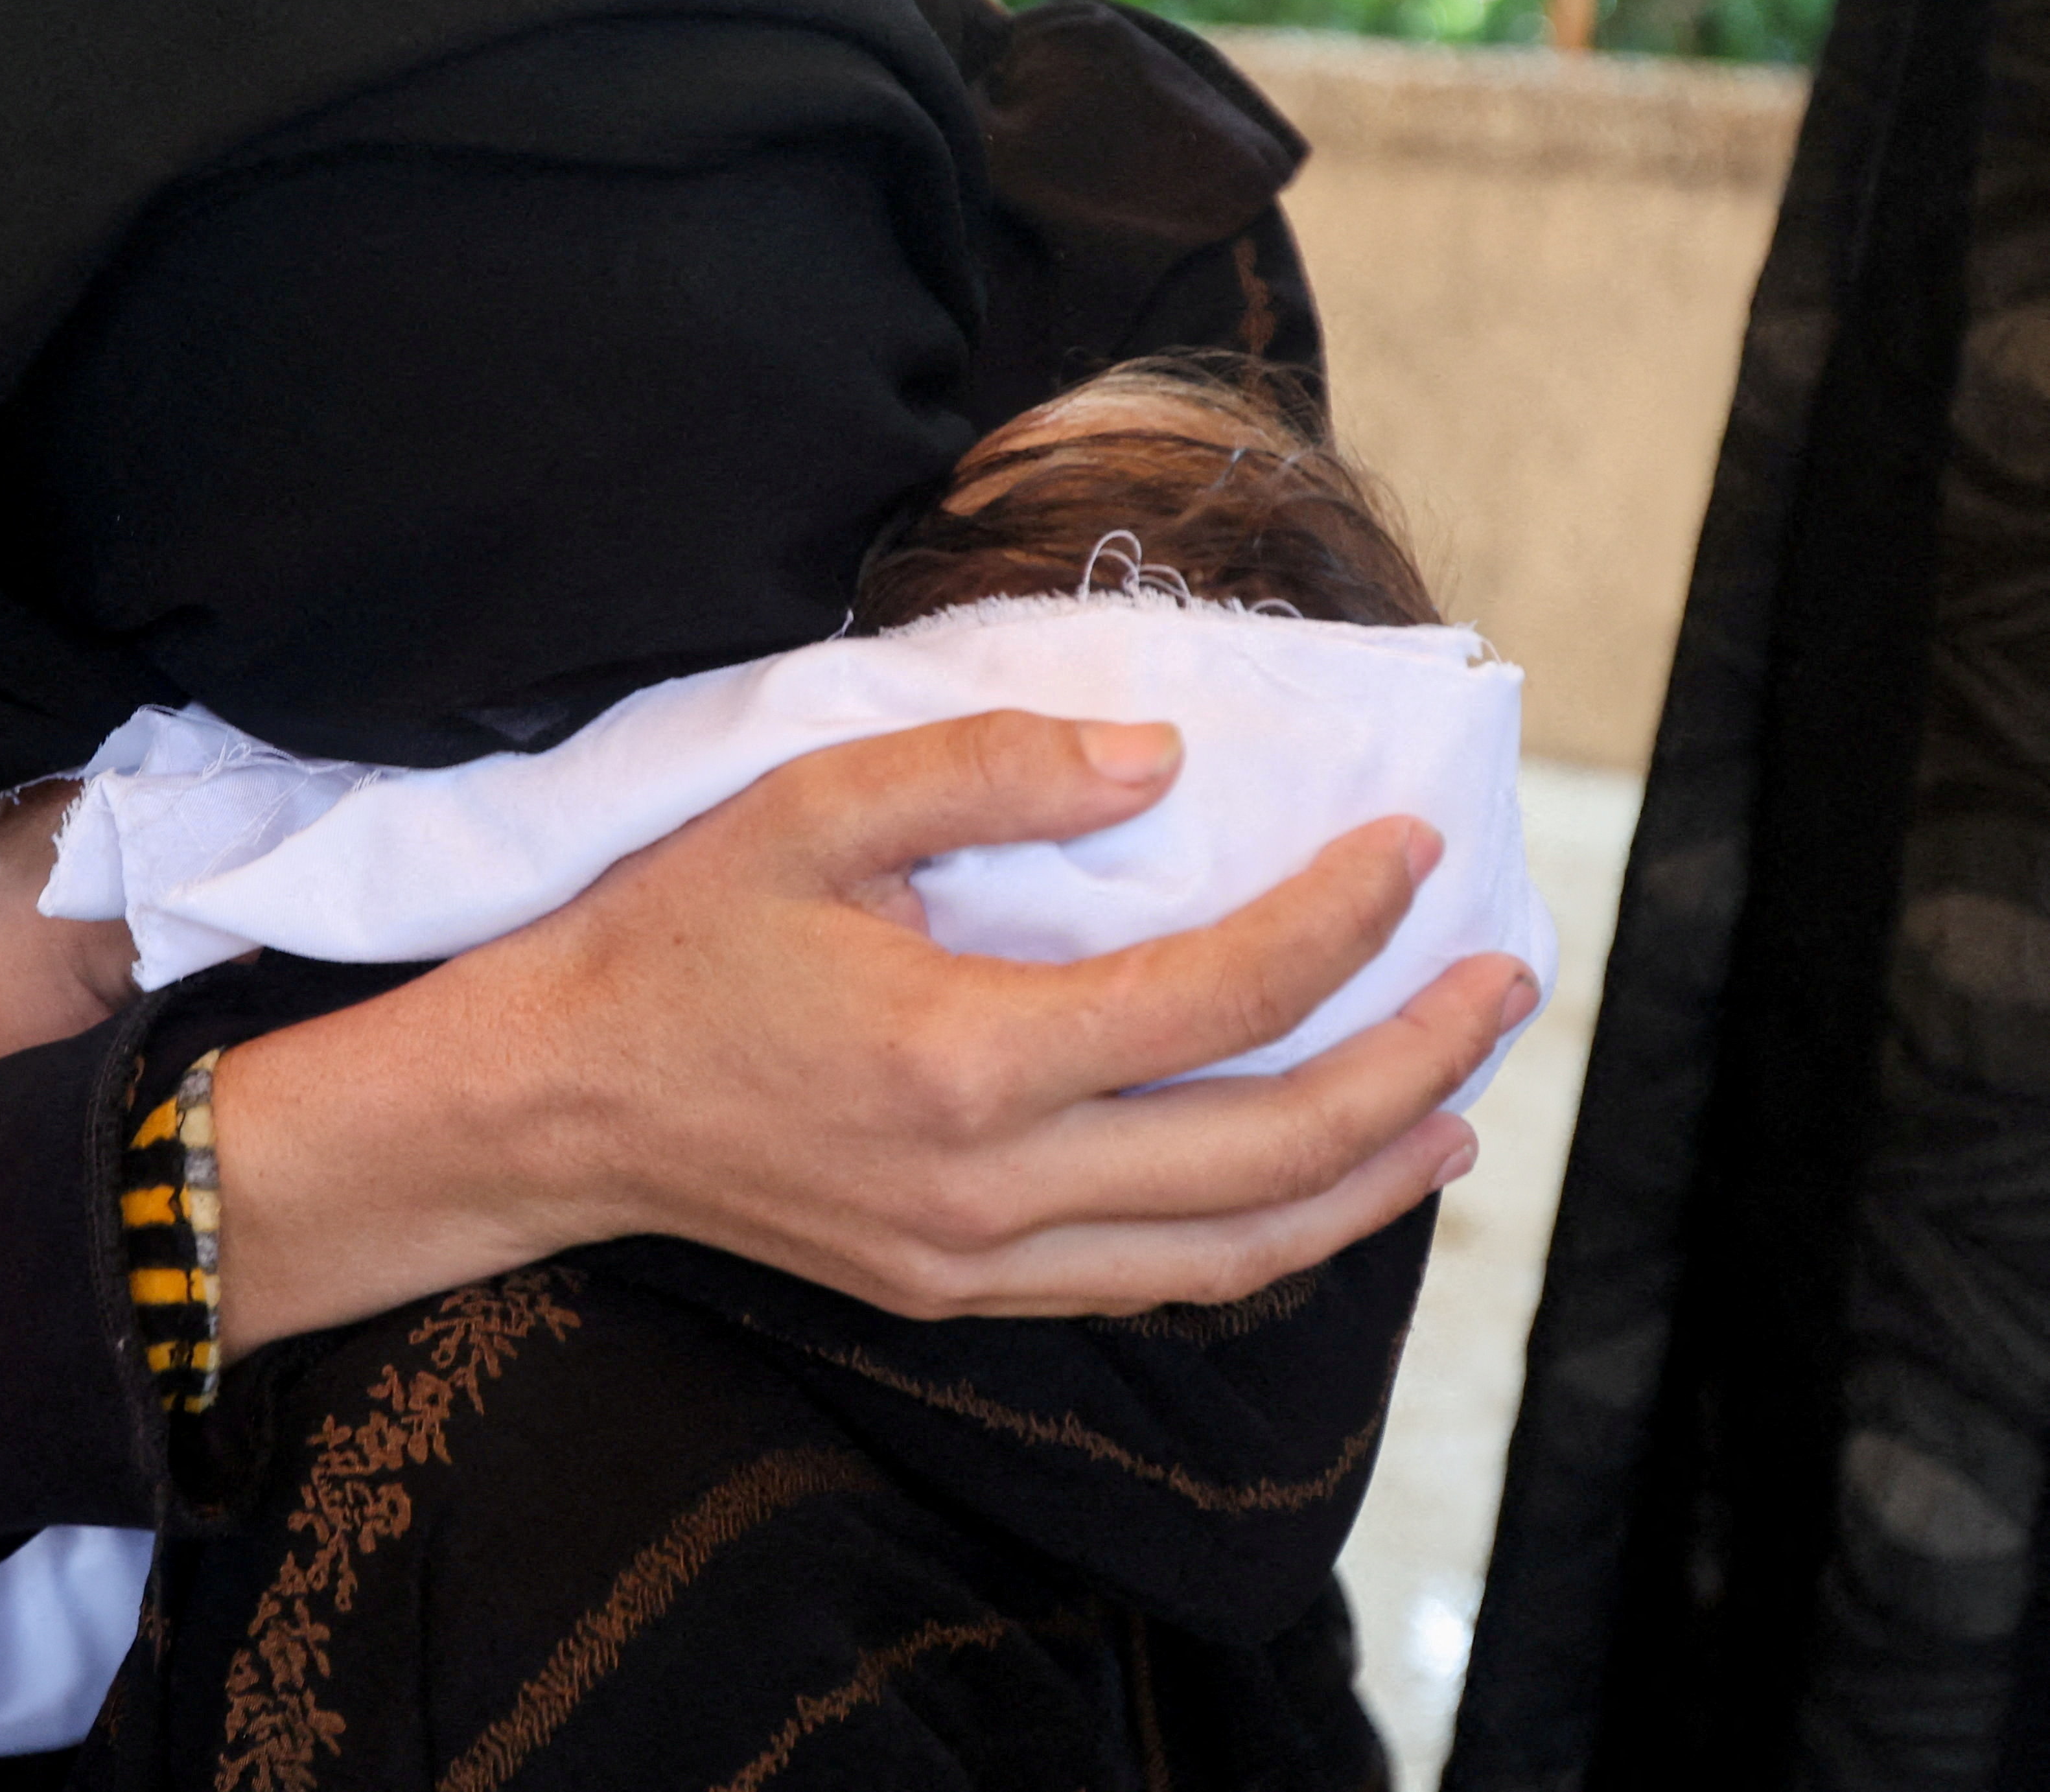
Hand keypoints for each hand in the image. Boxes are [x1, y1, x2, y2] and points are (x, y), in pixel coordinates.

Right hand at [209, 712, 1524, 1354]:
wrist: (552, 1106)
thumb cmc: (671, 941)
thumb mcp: (805, 808)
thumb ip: (988, 770)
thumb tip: (1162, 763)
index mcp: (963, 1058)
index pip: (1221, 994)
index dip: (1341, 919)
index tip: (1408, 850)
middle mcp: (992, 1189)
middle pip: (1271, 1148)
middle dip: (1413, 1062)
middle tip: (1503, 984)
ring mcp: (978, 1262)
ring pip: (1237, 1249)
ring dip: (1367, 1179)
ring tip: (1458, 1108)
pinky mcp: (957, 1293)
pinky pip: (1156, 1282)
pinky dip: (1263, 1237)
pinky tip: (1313, 1185)